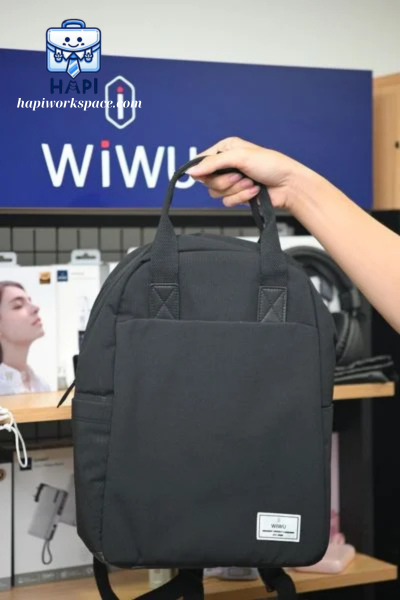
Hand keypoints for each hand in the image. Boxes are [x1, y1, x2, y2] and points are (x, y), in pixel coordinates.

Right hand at [187, 137, 303, 210]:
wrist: (289, 186)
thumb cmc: (271, 165)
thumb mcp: (240, 157)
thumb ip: (213, 163)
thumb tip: (191, 171)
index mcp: (225, 149)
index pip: (201, 161)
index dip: (203, 170)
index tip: (208, 174)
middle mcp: (226, 164)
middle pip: (206, 180)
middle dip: (225, 181)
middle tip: (240, 176)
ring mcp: (231, 181)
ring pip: (216, 192)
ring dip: (236, 189)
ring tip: (251, 182)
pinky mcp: (237, 195)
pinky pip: (227, 202)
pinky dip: (241, 197)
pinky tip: (254, 191)